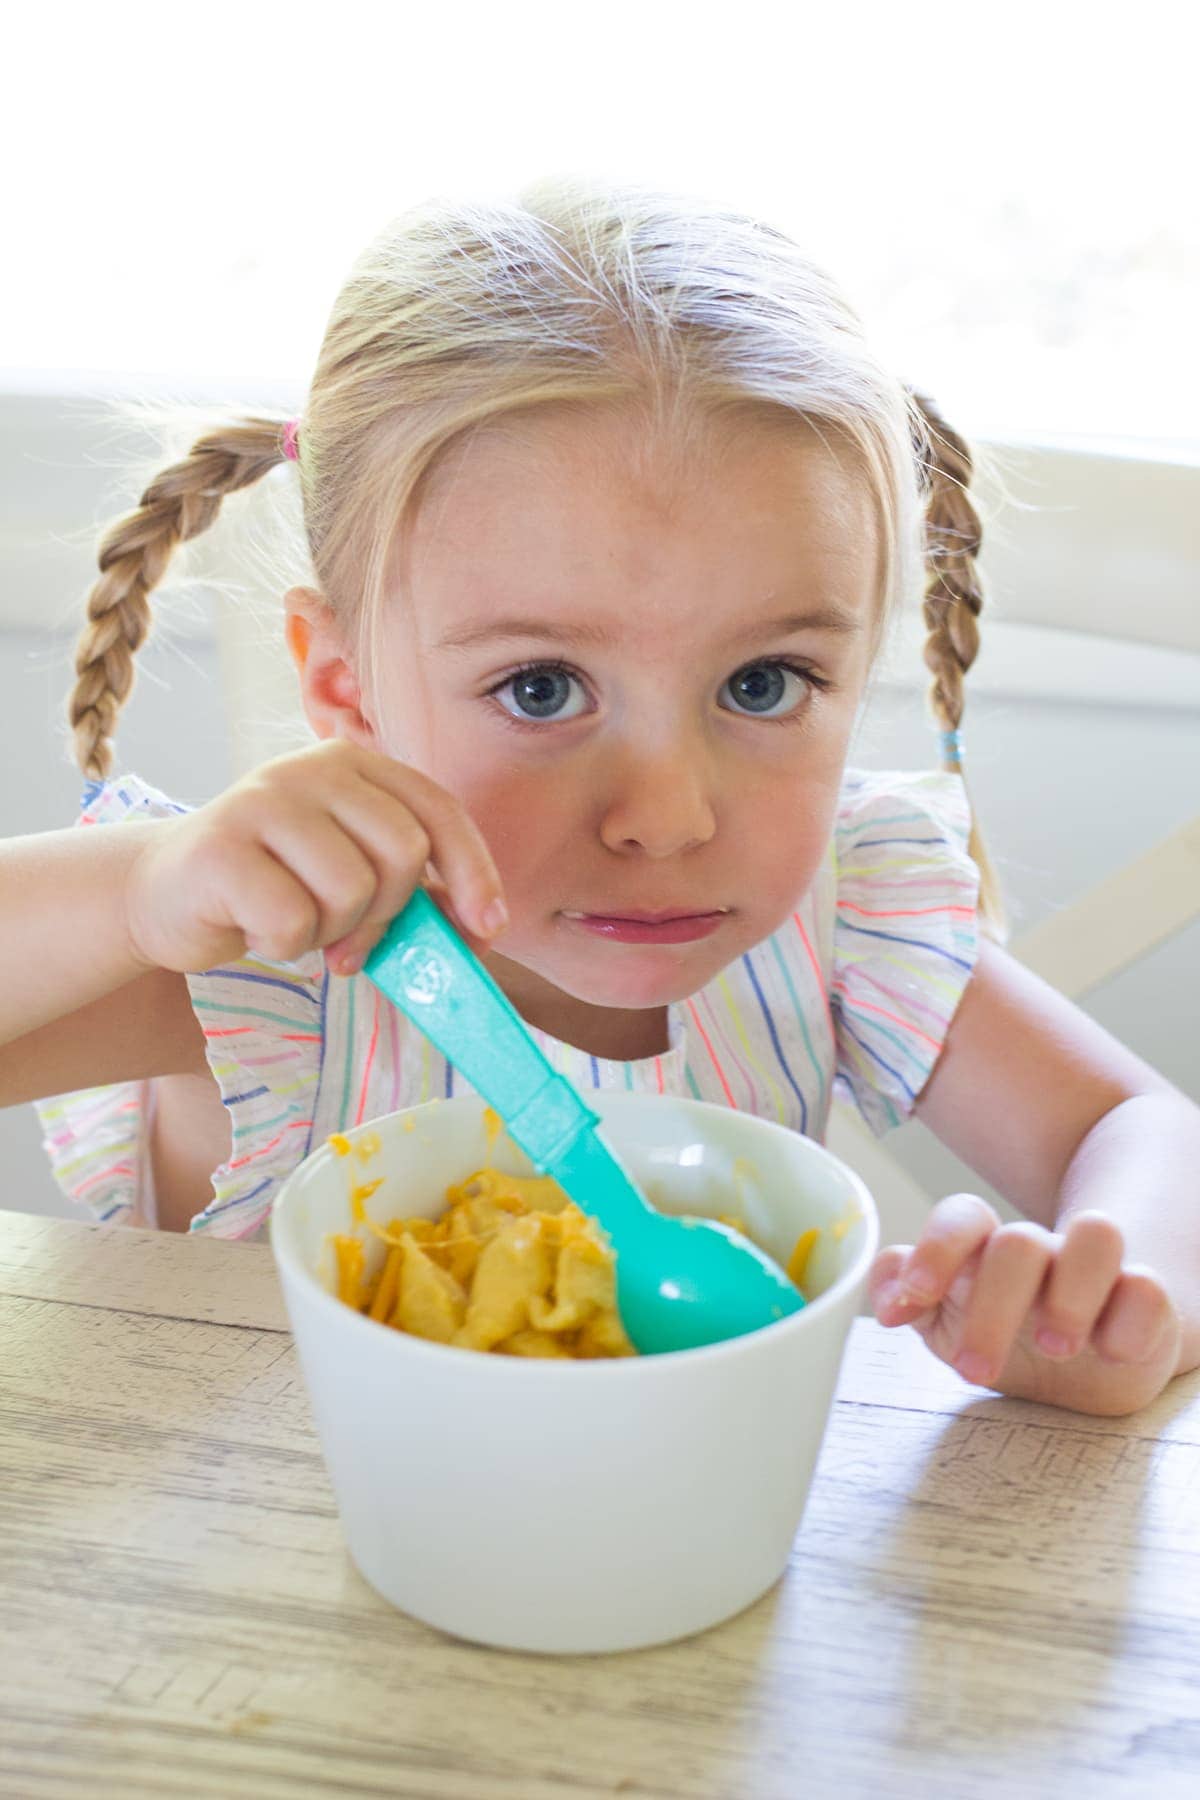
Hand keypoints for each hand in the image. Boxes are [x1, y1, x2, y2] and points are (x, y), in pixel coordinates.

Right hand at [123, 740, 508, 978]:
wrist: (163, 894)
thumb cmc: (273, 887)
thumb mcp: (350, 875)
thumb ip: (411, 890)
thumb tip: (479, 930)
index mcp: (354, 765)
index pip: (438, 810)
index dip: (473, 870)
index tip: (486, 926)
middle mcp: (311, 768)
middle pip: (403, 852)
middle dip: (388, 914)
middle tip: (349, 940)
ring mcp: (263, 800)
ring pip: (352, 889)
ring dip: (331, 932)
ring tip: (294, 922)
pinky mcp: (221, 846)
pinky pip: (293, 919)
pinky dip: (283, 944)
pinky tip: (254, 927)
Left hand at [868, 1194, 1183, 1415]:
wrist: (1088, 1364)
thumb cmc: (1007, 1334)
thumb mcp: (947, 1323)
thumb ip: (908, 1300)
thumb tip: (884, 1303)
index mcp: (986, 1249)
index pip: (963, 1217)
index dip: (936, 1247)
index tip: (916, 1295)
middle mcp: (1041, 1250)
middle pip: (1018, 1242)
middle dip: (992, 1308)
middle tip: (973, 1370)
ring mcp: (1096, 1270)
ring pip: (1096, 1235)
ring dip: (1071, 1293)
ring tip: (1054, 1347)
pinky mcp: (1143, 1300)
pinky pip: (1146, 1288)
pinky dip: (1129, 1319)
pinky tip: (1111, 1350)